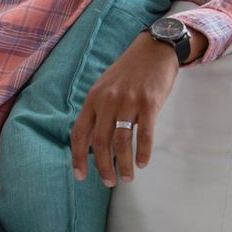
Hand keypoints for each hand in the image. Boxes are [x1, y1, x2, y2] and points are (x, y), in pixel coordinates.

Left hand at [70, 31, 179, 186]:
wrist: (154, 49)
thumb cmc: (129, 72)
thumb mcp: (105, 87)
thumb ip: (98, 111)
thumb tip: (92, 142)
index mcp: (93, 99)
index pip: (80, 133)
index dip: (78, 157)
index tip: (80, 175)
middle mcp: (107, 100)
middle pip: (100, 142)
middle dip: (102, 167)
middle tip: (108, 182)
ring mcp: (128, 101)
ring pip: (122, 141)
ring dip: (123, 164)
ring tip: (128, 177)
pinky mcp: (149, 102)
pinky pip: (144, 134)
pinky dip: (143, 152)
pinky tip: (142, 163)